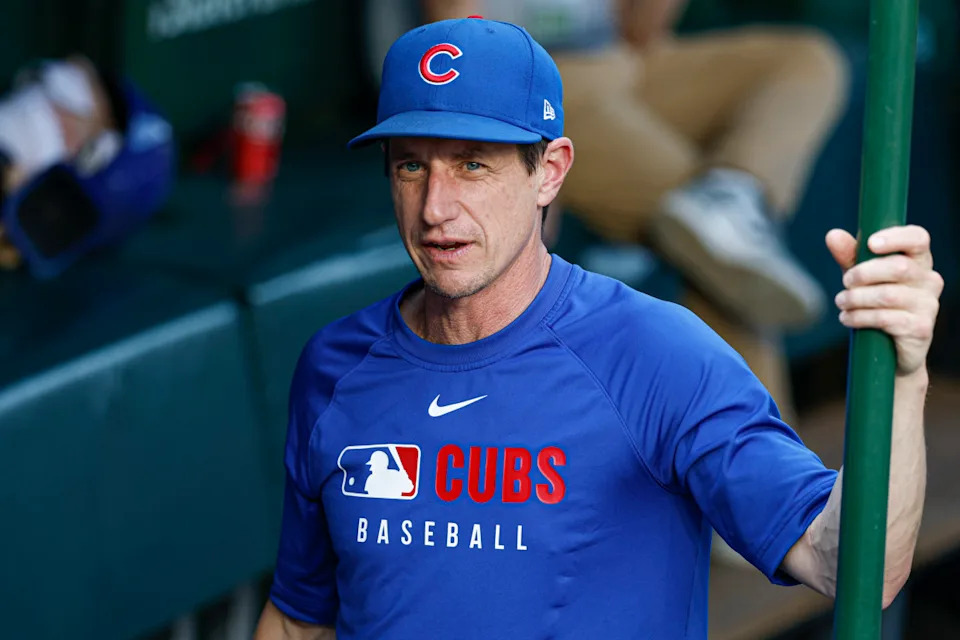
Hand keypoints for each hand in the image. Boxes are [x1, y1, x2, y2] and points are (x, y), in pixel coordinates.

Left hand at [826, 226, 943, 375]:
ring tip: (841, 302)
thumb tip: (833, 234)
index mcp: (918, 261)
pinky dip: (860, 317)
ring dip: (856, 298)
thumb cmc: (876, 305)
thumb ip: (849, 256)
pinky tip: (847, 318)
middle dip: (863, 273)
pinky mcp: (921, 328)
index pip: (918, 238)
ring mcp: (928, 305)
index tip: (870, 243)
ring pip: (888, 295)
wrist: (890, 352)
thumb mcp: (860, 278)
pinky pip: (886, 318)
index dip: (896, 238)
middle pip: (898, 267)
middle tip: (845, 282)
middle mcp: (929, 280)